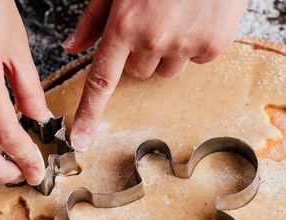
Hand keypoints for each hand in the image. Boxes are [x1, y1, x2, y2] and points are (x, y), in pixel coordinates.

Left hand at [63, 0, 247, 150]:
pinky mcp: (213, 46)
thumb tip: (72, 46)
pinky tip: (198, 16)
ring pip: (168, 70)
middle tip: (154, 20)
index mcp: (125, 25)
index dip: (89, 113)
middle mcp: (153, 40)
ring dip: (169, 51)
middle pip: (139, 72)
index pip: (101, 80)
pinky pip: (196, 60)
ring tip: (179, 15)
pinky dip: (196, 43)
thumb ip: (95, 18)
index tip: (80, 139)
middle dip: (142, 53)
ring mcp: (185, 45)